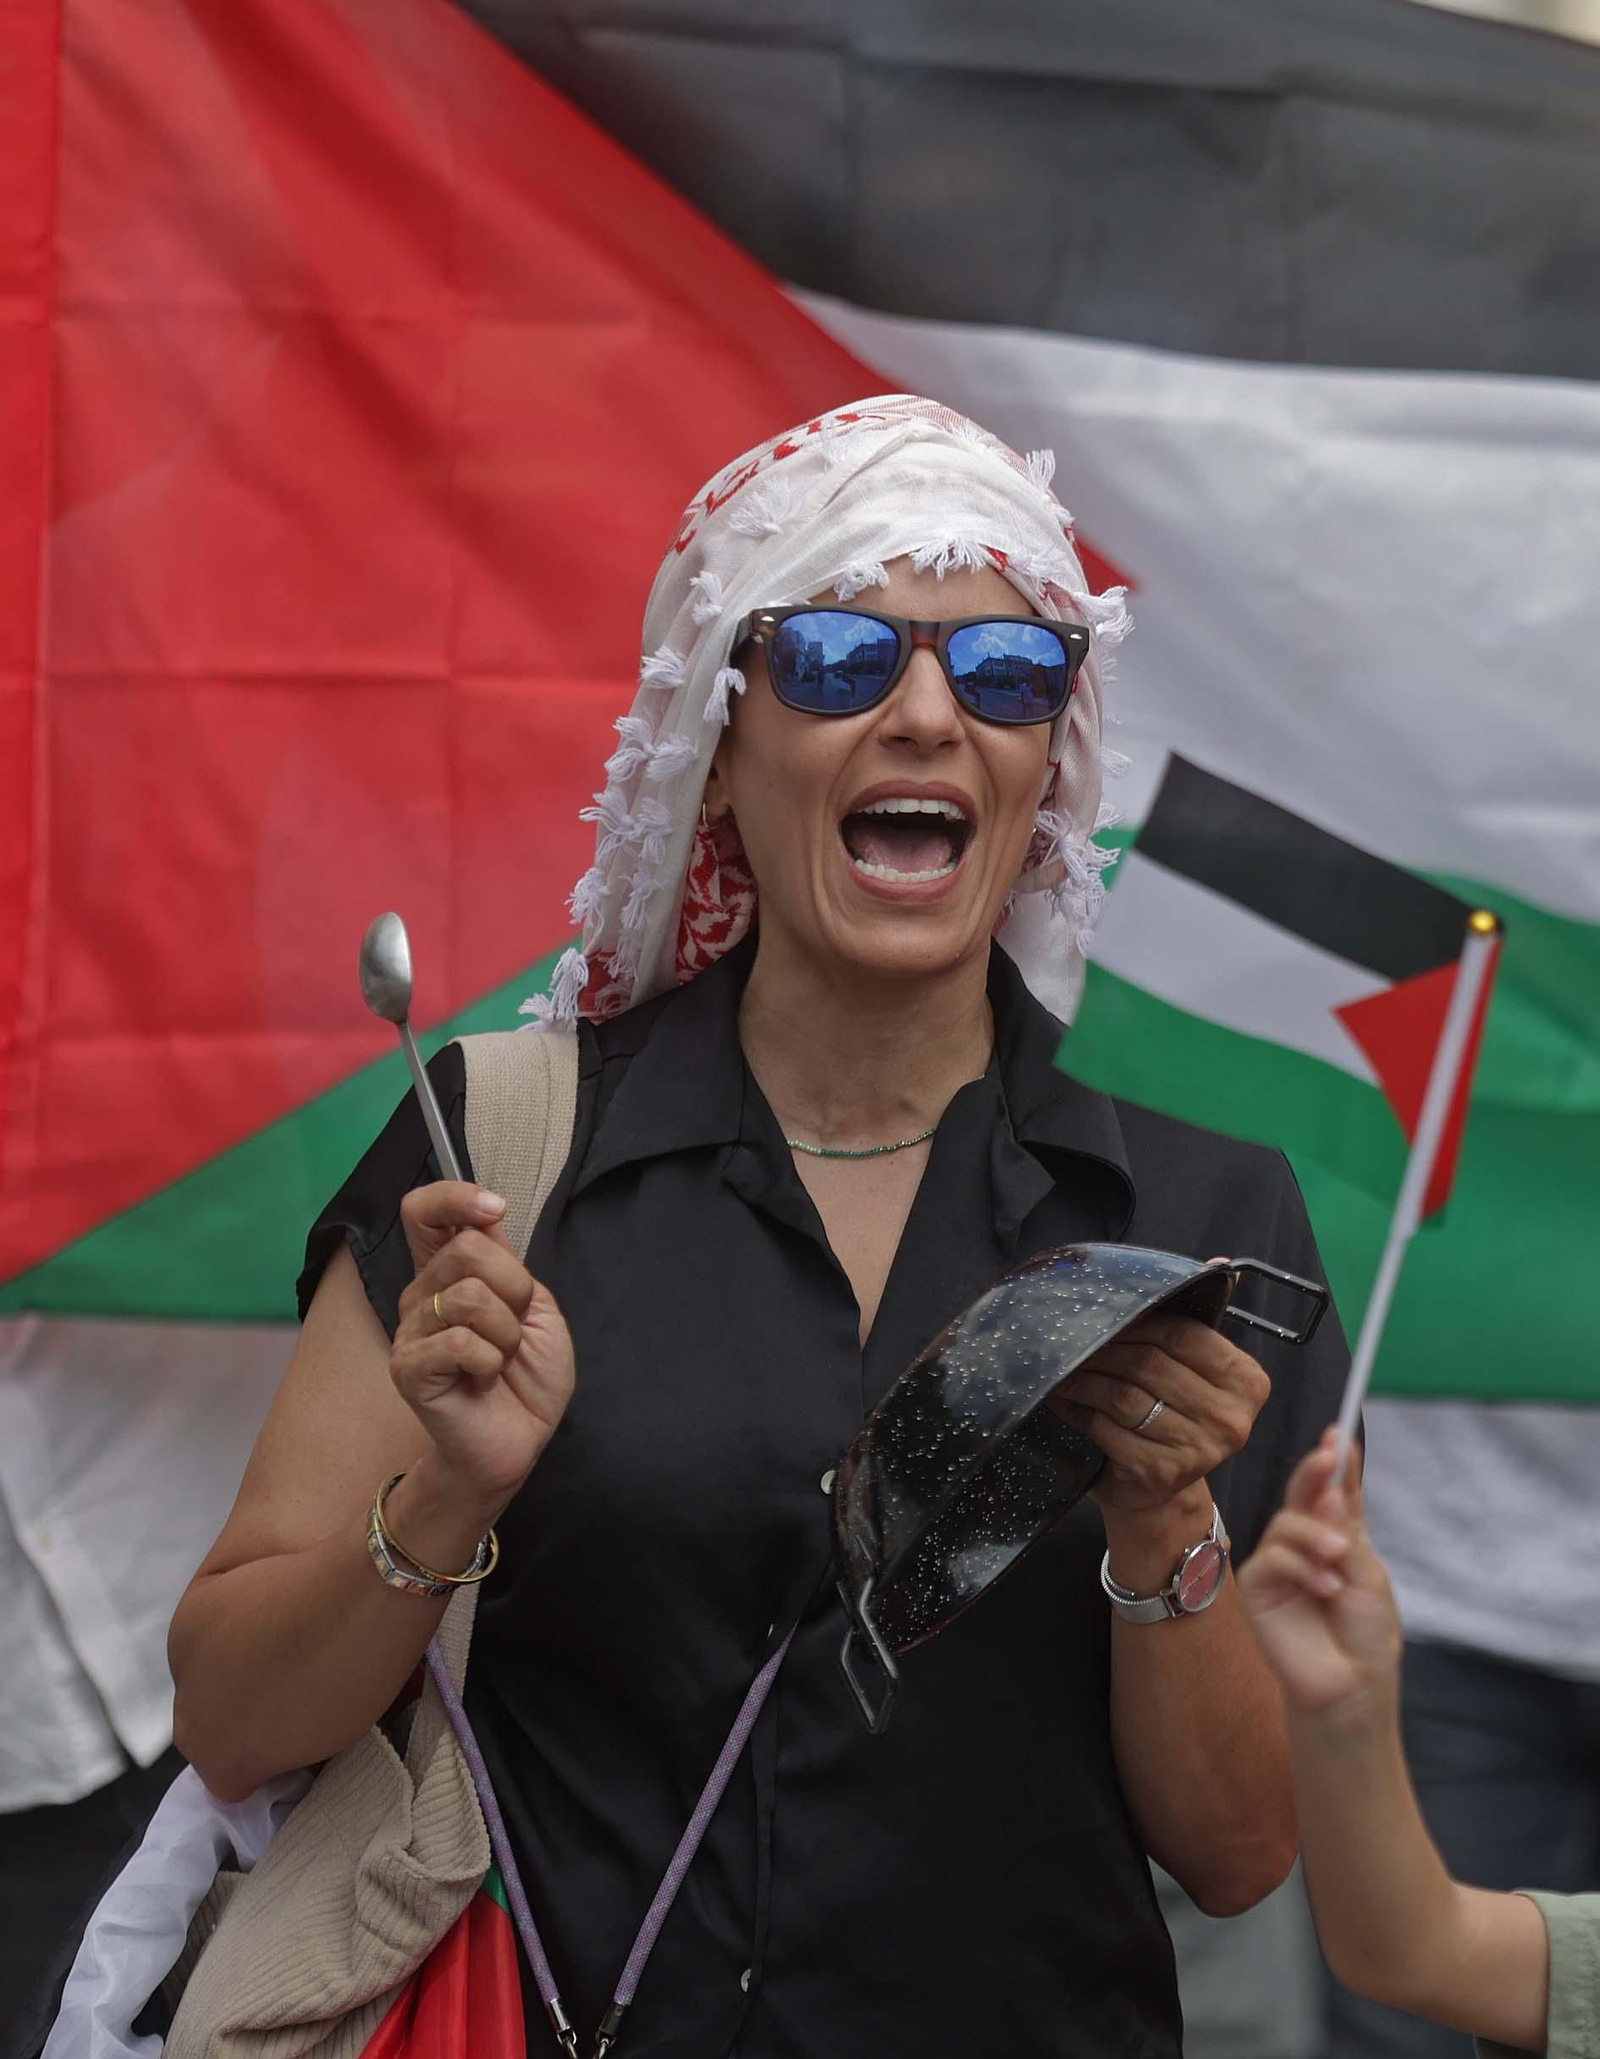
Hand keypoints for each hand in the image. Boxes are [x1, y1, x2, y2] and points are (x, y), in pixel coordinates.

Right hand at [391, 1181, 575, 1510]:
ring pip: (469, 1296)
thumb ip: (509, 1264)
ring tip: (498, 1361)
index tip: (493, 1208)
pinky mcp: (409, 1367)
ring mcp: (411, 1330)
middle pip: (466, 1248)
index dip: (454, 1196)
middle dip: (512, 1287)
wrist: (518, 1441)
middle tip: (514, 1328)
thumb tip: (484, 1219)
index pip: (424, 1212)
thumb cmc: (527, 1378)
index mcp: (450, 1273)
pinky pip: (460, 1341)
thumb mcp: (537, 1309)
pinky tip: (482, 1380)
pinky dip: (490, 1362)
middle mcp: (422, 1294)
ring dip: (505, 1334)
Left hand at [1049, 1311, 1270, 1514]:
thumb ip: (1197, 1324)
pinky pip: (1107, 1428)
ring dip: (1084, 1380)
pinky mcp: (1159, 1473)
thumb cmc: (1175, 1416)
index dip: (1138, 1322)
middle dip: (1104, 1350)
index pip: (1184, 1335)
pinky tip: (1066, 1402)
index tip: (1107, 1317)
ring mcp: (1198, 1450)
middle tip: (1073, 1342)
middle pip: (1149, 1364)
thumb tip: (1217, 1262)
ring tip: (1063, 1370)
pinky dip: (1078, 1411)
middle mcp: (1230, 1419)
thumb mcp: (1194, 1371)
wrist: (1162, 1493)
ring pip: (1124, 1395)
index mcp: (1247, 1382)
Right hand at [1237, 1429, 1401, 1714]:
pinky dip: (1301, 1567)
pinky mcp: (1257, 1586)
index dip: (1335, 1463)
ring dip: (1314, 1533)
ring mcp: (1279, 1561)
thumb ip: (1346, 1528)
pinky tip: (1325, 1588)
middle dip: (1314, 1473)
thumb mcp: (1368, 1573)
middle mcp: (1304, 1541)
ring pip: (1286, 1523)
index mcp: (1337, 1534)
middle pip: (1301, 1494)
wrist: (1352, 1684)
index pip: (1333, 1490)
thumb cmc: (1367, 1632)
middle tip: (1328, 1457)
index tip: (1339, 1434)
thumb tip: (1331, 1481)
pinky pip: (1273, 1558)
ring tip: (1339, 1557)